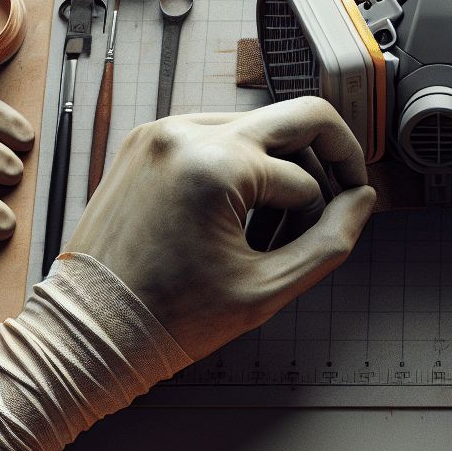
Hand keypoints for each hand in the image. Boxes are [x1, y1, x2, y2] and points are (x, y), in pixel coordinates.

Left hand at [65, 95, 375, 359]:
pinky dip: (240, 163)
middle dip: (329, 156)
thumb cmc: (166, 319)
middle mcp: (185, 134)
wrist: (88, 332)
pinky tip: (240, 210)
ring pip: (256, 127)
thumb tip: (363, 200)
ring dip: (281, 165)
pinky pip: (215, 135)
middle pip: (294, 117)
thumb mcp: (267, 290)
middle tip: (342, 192)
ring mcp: (161, 132)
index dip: (331, 212)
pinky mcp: (145, 141)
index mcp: (215, 166)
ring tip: (275, 223)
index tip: (333, 233)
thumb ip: (331, 241)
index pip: (308, 178)